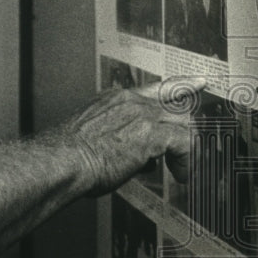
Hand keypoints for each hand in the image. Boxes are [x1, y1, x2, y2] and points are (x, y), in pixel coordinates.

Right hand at [70, 76, 204, 194]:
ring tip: (181, 167)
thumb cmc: (67, 155)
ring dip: (185, 147)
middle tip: (191, 146)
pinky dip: (185, 161)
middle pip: (176, 103)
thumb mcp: (92, 136)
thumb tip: (132, 154)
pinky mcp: (150, 134)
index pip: (154, 88)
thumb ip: (117, 138)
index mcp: (113, 99)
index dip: (179, 85)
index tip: (196, 82)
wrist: (61, 160)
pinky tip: (180, 174)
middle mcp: (129, 101)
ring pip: (182, 122)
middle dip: (187, 126)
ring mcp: (141, 115)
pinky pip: (184, 143)